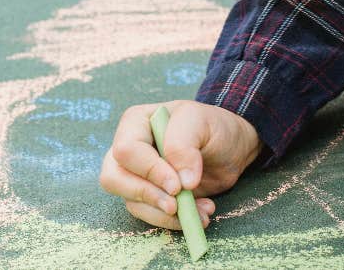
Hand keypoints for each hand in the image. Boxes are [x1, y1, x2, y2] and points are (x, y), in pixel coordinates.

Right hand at [98, 99, 263, 230]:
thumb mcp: (200, 121)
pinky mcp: (151, 196)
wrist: (229, 147)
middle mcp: (130, 148)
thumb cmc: (212, 126)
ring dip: (165, 214)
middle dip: (146, 196)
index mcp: (136, 122)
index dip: (149, 171)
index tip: (178, 185)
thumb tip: (181, 182)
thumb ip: (184, 143)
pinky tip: (200, 213)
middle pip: (114, 178)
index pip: (126, 150)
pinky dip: (174, 221)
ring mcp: (138, 174)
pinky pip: (150, 215)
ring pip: (132, 202)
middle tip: (176, 206)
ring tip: (201, 210)